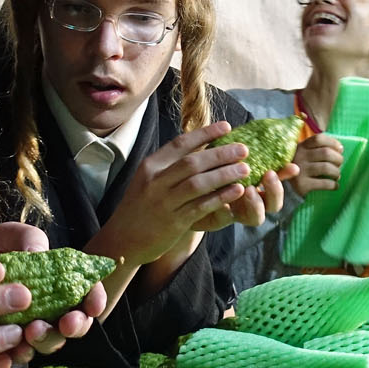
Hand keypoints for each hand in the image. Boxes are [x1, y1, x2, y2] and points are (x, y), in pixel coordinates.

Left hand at [0, 224, 105, 357]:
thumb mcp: (2, 237)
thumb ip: (26, 238)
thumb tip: (38, 254)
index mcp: (54, 282)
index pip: (86, 292)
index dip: (95, 299)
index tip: (92, 304)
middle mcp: (46, 310)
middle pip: (74, 324)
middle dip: (76, 325)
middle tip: (67, 323)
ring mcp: (26, 332)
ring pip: (49, 344)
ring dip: (47, 340)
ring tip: (33, 330)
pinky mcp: (4, 350)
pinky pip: (17, 358)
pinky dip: (19, 353)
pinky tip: (12, 346)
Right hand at [91, 122, 251, 266]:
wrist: (122, 240)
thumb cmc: (141, 207)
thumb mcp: (148, 179)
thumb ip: (169, 164)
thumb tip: (200, 145)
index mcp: (150, 166)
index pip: (180, 143)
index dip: (205, 133)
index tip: (227, 127)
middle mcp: (156, 182)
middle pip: (193, 162)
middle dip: (221, 154)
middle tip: (244, 149)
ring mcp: (164, 202)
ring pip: (199, 183)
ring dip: (224, 174)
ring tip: (245, 169)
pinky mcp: (173, 223)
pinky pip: (201, 206)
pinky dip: (220, 197)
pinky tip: (236, 191)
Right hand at [289, 134, 343, 197]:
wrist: (282, 187)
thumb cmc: (300, 168)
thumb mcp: (304, 154)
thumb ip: (319, 148)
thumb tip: (340, 149)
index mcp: (301, 146)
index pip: (319, 139)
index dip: (333, 143)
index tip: (340, 150)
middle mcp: (299, 156)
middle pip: (326, 153)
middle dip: (338, 159)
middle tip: (339, 165)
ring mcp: (300, 171)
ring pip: (327, 168)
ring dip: (336, 172)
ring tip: (337, 176)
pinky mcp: (302, 185)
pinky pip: (324, 183)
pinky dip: (334, 185)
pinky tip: (335, 186)